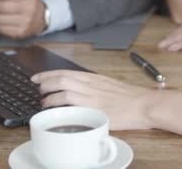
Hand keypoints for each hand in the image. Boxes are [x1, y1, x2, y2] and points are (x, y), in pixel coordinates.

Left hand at [32, 70, 153, 130]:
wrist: (145, 104)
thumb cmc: (131, 98)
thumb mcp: (110, 86)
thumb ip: (95, 88)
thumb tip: (81, 92)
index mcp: (95, 78)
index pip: (66, 72)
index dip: (49, 74)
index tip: (38, 76)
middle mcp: (91, 84)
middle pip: (62, 78)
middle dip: (45, 81)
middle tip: (36, 86)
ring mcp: (92, 96)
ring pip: (64, 89)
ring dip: (50, 94)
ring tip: (43, 100)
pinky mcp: (95, 108)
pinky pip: (72, 103)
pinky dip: (60, 105)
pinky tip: (55, 110)